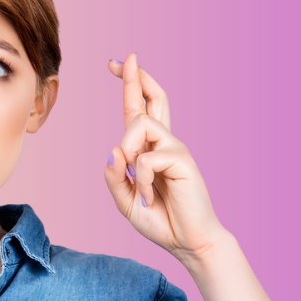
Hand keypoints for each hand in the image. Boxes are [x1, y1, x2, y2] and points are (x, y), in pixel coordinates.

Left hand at [103, 52, 229, 264]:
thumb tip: (113, 149)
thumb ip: (114, 176)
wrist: (187, 243)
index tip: (117, 64)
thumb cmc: (158, 218)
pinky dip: (142, 180)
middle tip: (129, 57)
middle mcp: (163, 143)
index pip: (138, 109)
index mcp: (148, 149)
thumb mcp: (125, 198)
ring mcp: (175, 149)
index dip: (130, 85)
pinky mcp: (183, 160)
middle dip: (137, 77)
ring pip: (141, 124)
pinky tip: (150, 197)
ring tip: (137, 181)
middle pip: (154, 98)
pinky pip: (147, 158)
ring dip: (129, 151)